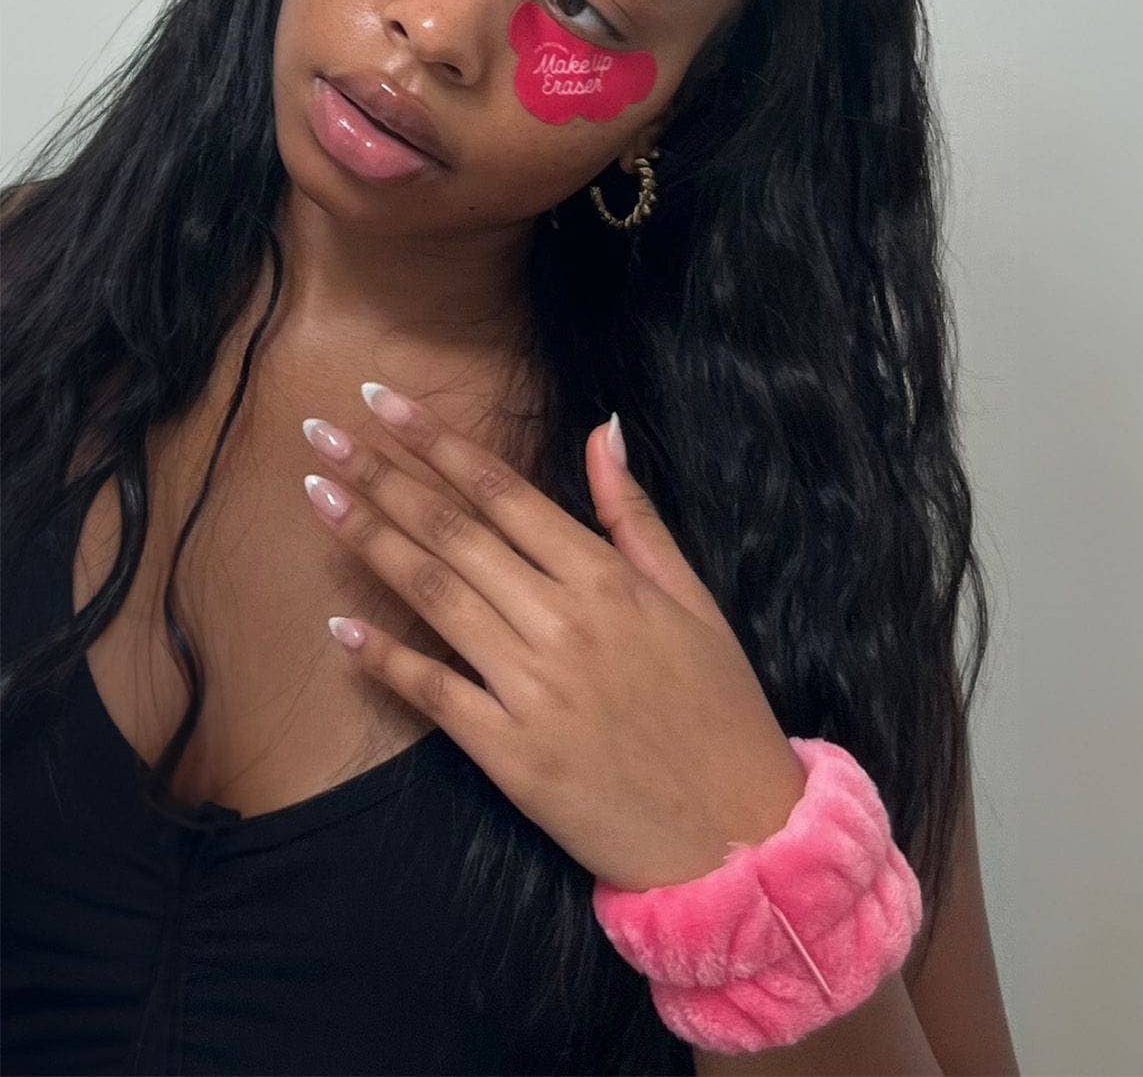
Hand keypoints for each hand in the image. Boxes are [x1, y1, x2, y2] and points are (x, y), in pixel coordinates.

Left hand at [300, 382, 807, 892]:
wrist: (734, 832)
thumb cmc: (718, 707)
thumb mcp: (693, 598)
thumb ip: (636, 514)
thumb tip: (604, 429)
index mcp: (606, 578)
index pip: (501, 491)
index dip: (436, 441)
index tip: (382, 401)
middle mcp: (562, 621)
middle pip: (453, 532)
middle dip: (380, 475)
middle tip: (320, 433)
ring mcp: (531, 688)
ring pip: (435, 596)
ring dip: (369, 542)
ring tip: (317, 496)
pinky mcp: (510, 754)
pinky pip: (434, 693)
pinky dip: (385, 659)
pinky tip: (339, 626)